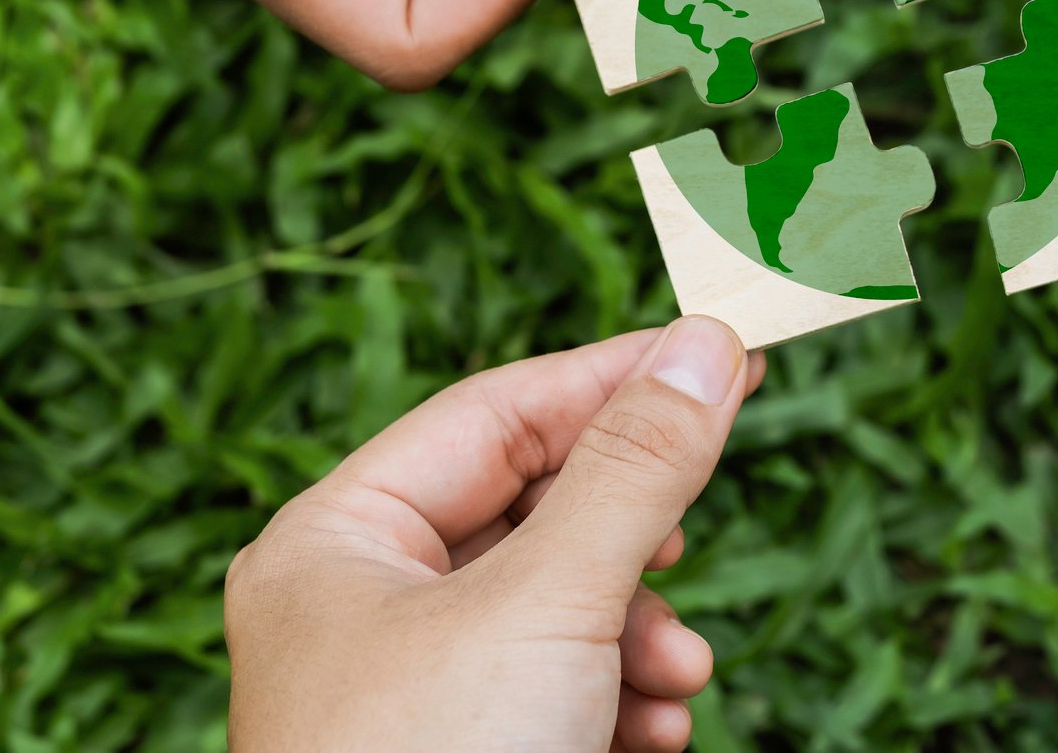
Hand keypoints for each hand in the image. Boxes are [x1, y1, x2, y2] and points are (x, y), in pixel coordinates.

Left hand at [225, 317, 763, 751]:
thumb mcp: (550, 603)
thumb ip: (634, 467)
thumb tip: (702, 343)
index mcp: (336, 543)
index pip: (496, 413)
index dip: (612, 379)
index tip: (722, 356)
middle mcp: (359, 609)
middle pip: (530, 512)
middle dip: (631, 538)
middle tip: (694, 536)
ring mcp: (405, 694)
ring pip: (554, 608)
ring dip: (636, 635)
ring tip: (677, 678)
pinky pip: (553, 687)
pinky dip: (616, 700)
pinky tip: (651, 733)